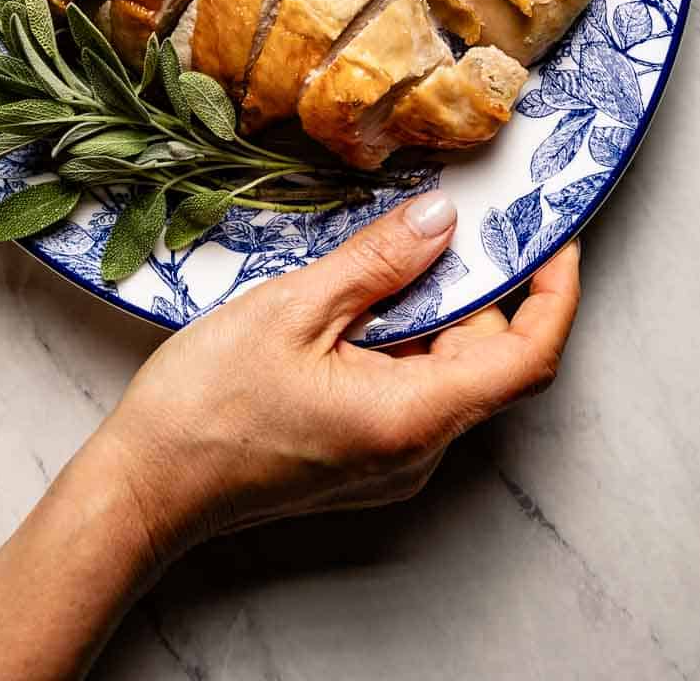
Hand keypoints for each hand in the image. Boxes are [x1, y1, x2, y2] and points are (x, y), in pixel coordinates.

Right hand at [0, 196, 579, 680]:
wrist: (144, 487)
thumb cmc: (207, 405)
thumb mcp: (294, 310)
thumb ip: (378, 264)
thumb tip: (445, 221)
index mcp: (413, 417)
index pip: (527, 356)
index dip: (555, 290)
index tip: (555, 230)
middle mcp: (418, 450)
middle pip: (491, 358)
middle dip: (487, 282)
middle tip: (462, 211)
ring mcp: (393, 460)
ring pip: (450, 370)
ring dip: (439, 306)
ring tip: (396, 246)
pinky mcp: (364, 457)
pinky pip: (414, 387)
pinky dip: (408, 334)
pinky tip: (362, 296)